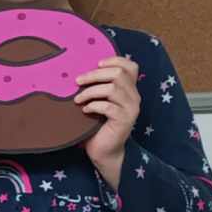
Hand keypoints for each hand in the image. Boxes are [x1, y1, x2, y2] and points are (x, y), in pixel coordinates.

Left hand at [76, 56, 140, 183]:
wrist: (104, 151)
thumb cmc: (96, 124)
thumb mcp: (98, 101)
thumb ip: (97, 86)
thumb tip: (77, 71)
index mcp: (129, 89)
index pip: (131, 66)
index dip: (114, 60)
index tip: (96, 64)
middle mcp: (134, 97)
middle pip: (118, 74)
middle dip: (94, 75)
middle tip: (77, 81)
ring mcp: (131, 109)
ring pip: (113, 89)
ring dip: (90, 92)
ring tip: (78, 99)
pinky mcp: (124, 121)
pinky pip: (108, 107)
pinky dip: (93, 106)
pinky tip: (85, 110)